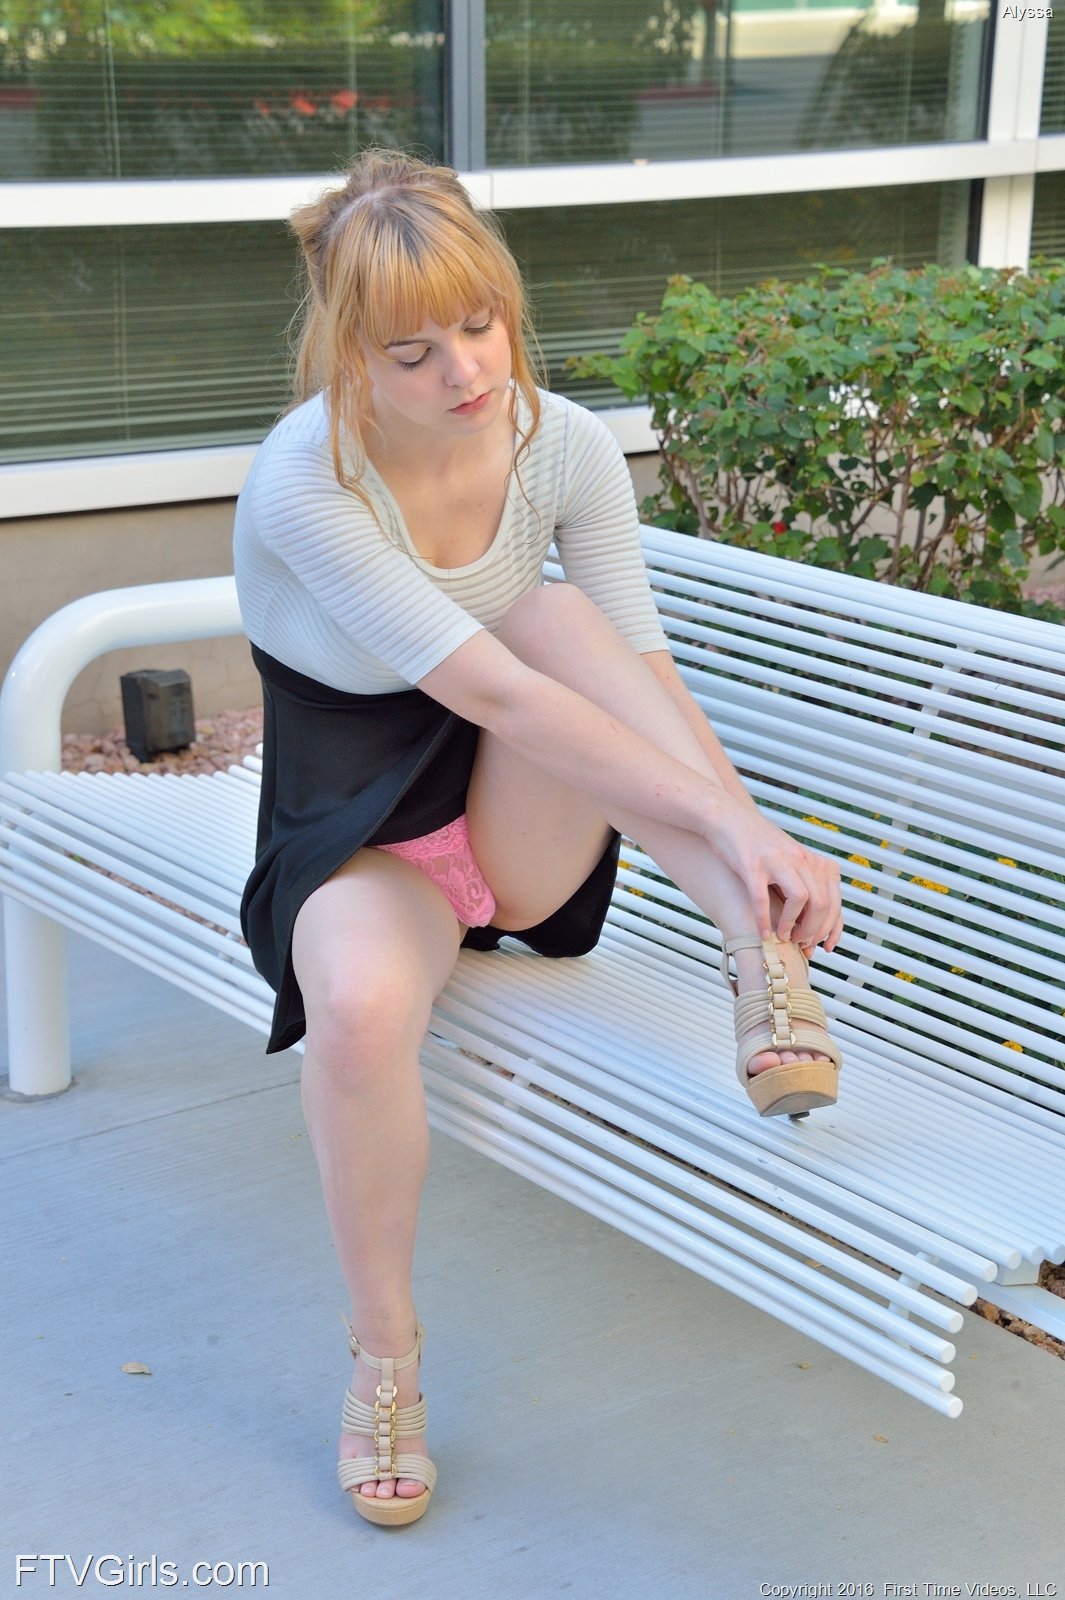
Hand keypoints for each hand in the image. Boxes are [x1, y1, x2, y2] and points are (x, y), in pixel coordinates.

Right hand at [709, 804, 843, 952]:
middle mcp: (800, 859)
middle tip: (801, 944)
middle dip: (814, 931)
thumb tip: (814, 923)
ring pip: (801, 899)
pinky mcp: (752, 865)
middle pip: (822, 903)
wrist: (729, 818)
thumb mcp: (791, 861)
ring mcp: (777, 861)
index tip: (825, 947)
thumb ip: (805, 885)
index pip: (834, 901)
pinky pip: (762, 898)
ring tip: (784, 937)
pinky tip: (762, 933)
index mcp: (813, 861)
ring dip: (794, 926)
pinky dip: (764, 921)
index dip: (833, 929)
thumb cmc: (758, 846)